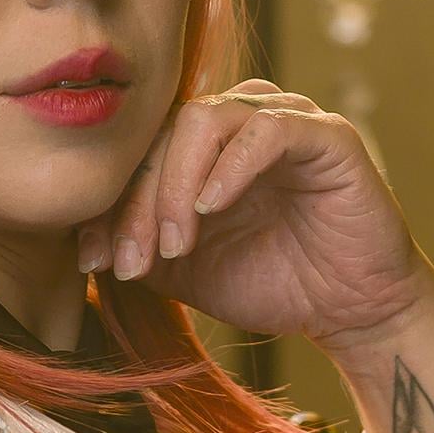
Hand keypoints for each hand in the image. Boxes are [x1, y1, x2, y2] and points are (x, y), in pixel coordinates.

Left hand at [78, 79, 431, 349]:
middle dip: (138, 202)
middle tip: (132, 261)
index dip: (110, 202)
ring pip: (204, 121)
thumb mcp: (187, 270)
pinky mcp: (326, 135)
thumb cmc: (275, 284)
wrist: (351, 312)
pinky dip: (230, 167)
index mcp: (205, 147)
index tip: (93, 260)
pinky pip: (266, 129)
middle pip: (163, 134)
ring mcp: (284, 120)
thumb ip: (140, 245)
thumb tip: (82, 243)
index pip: (139, 152)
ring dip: (176, 186)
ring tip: (175, 242)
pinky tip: (212, 208)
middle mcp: (241, 121)